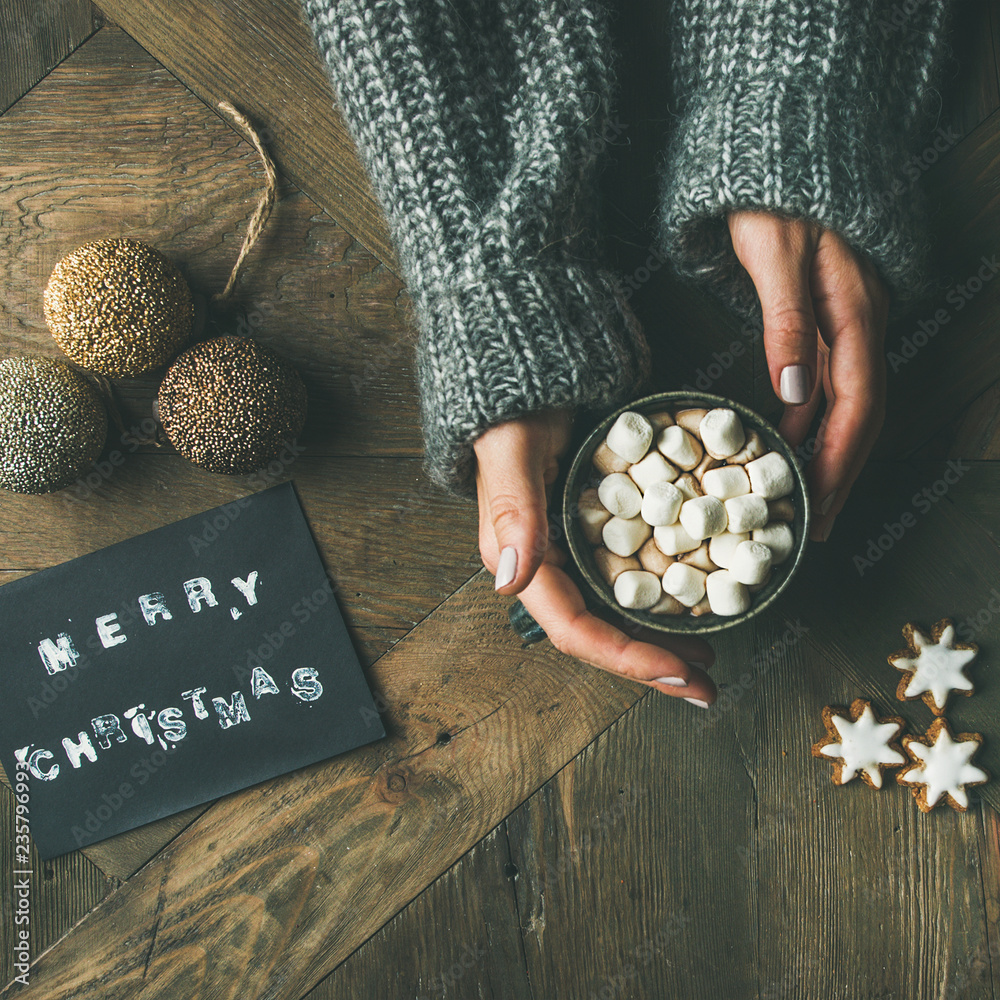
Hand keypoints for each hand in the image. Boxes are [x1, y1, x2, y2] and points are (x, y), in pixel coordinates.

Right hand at [473, 409, 716, 705]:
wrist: (525, 379)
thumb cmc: (515, 411)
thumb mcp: (513, 452)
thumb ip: (513, 510)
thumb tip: (511, 579)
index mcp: (523, 560)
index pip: (576, 629)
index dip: (628, 658)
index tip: (681, 673)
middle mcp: (547, 566)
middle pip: (601, 634)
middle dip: (652, 666)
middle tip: (707, 687)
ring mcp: (573, 552)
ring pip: (617, 614)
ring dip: (661, 642)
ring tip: (707, 660)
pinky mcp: (594, 533)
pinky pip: (630, 579)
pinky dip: (663, 600)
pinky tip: (694, 605)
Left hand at [728, 211, 889, 540]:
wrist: (777, 148)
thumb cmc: (772, 195)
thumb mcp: (774, 252)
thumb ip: (786, 321)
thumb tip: (796, 392)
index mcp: (853, 311)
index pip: (857, 403)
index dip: (840, 459)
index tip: (818, 502)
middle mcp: (858, 321)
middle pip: (861, 414)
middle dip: (840, 473)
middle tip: (814, 523)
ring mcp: (846, 320)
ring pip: (847, 402)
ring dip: (827, 453)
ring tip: (802, 498)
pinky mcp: (825, 317)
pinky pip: (828, 381)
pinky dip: (811, 420)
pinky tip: (789, 441)